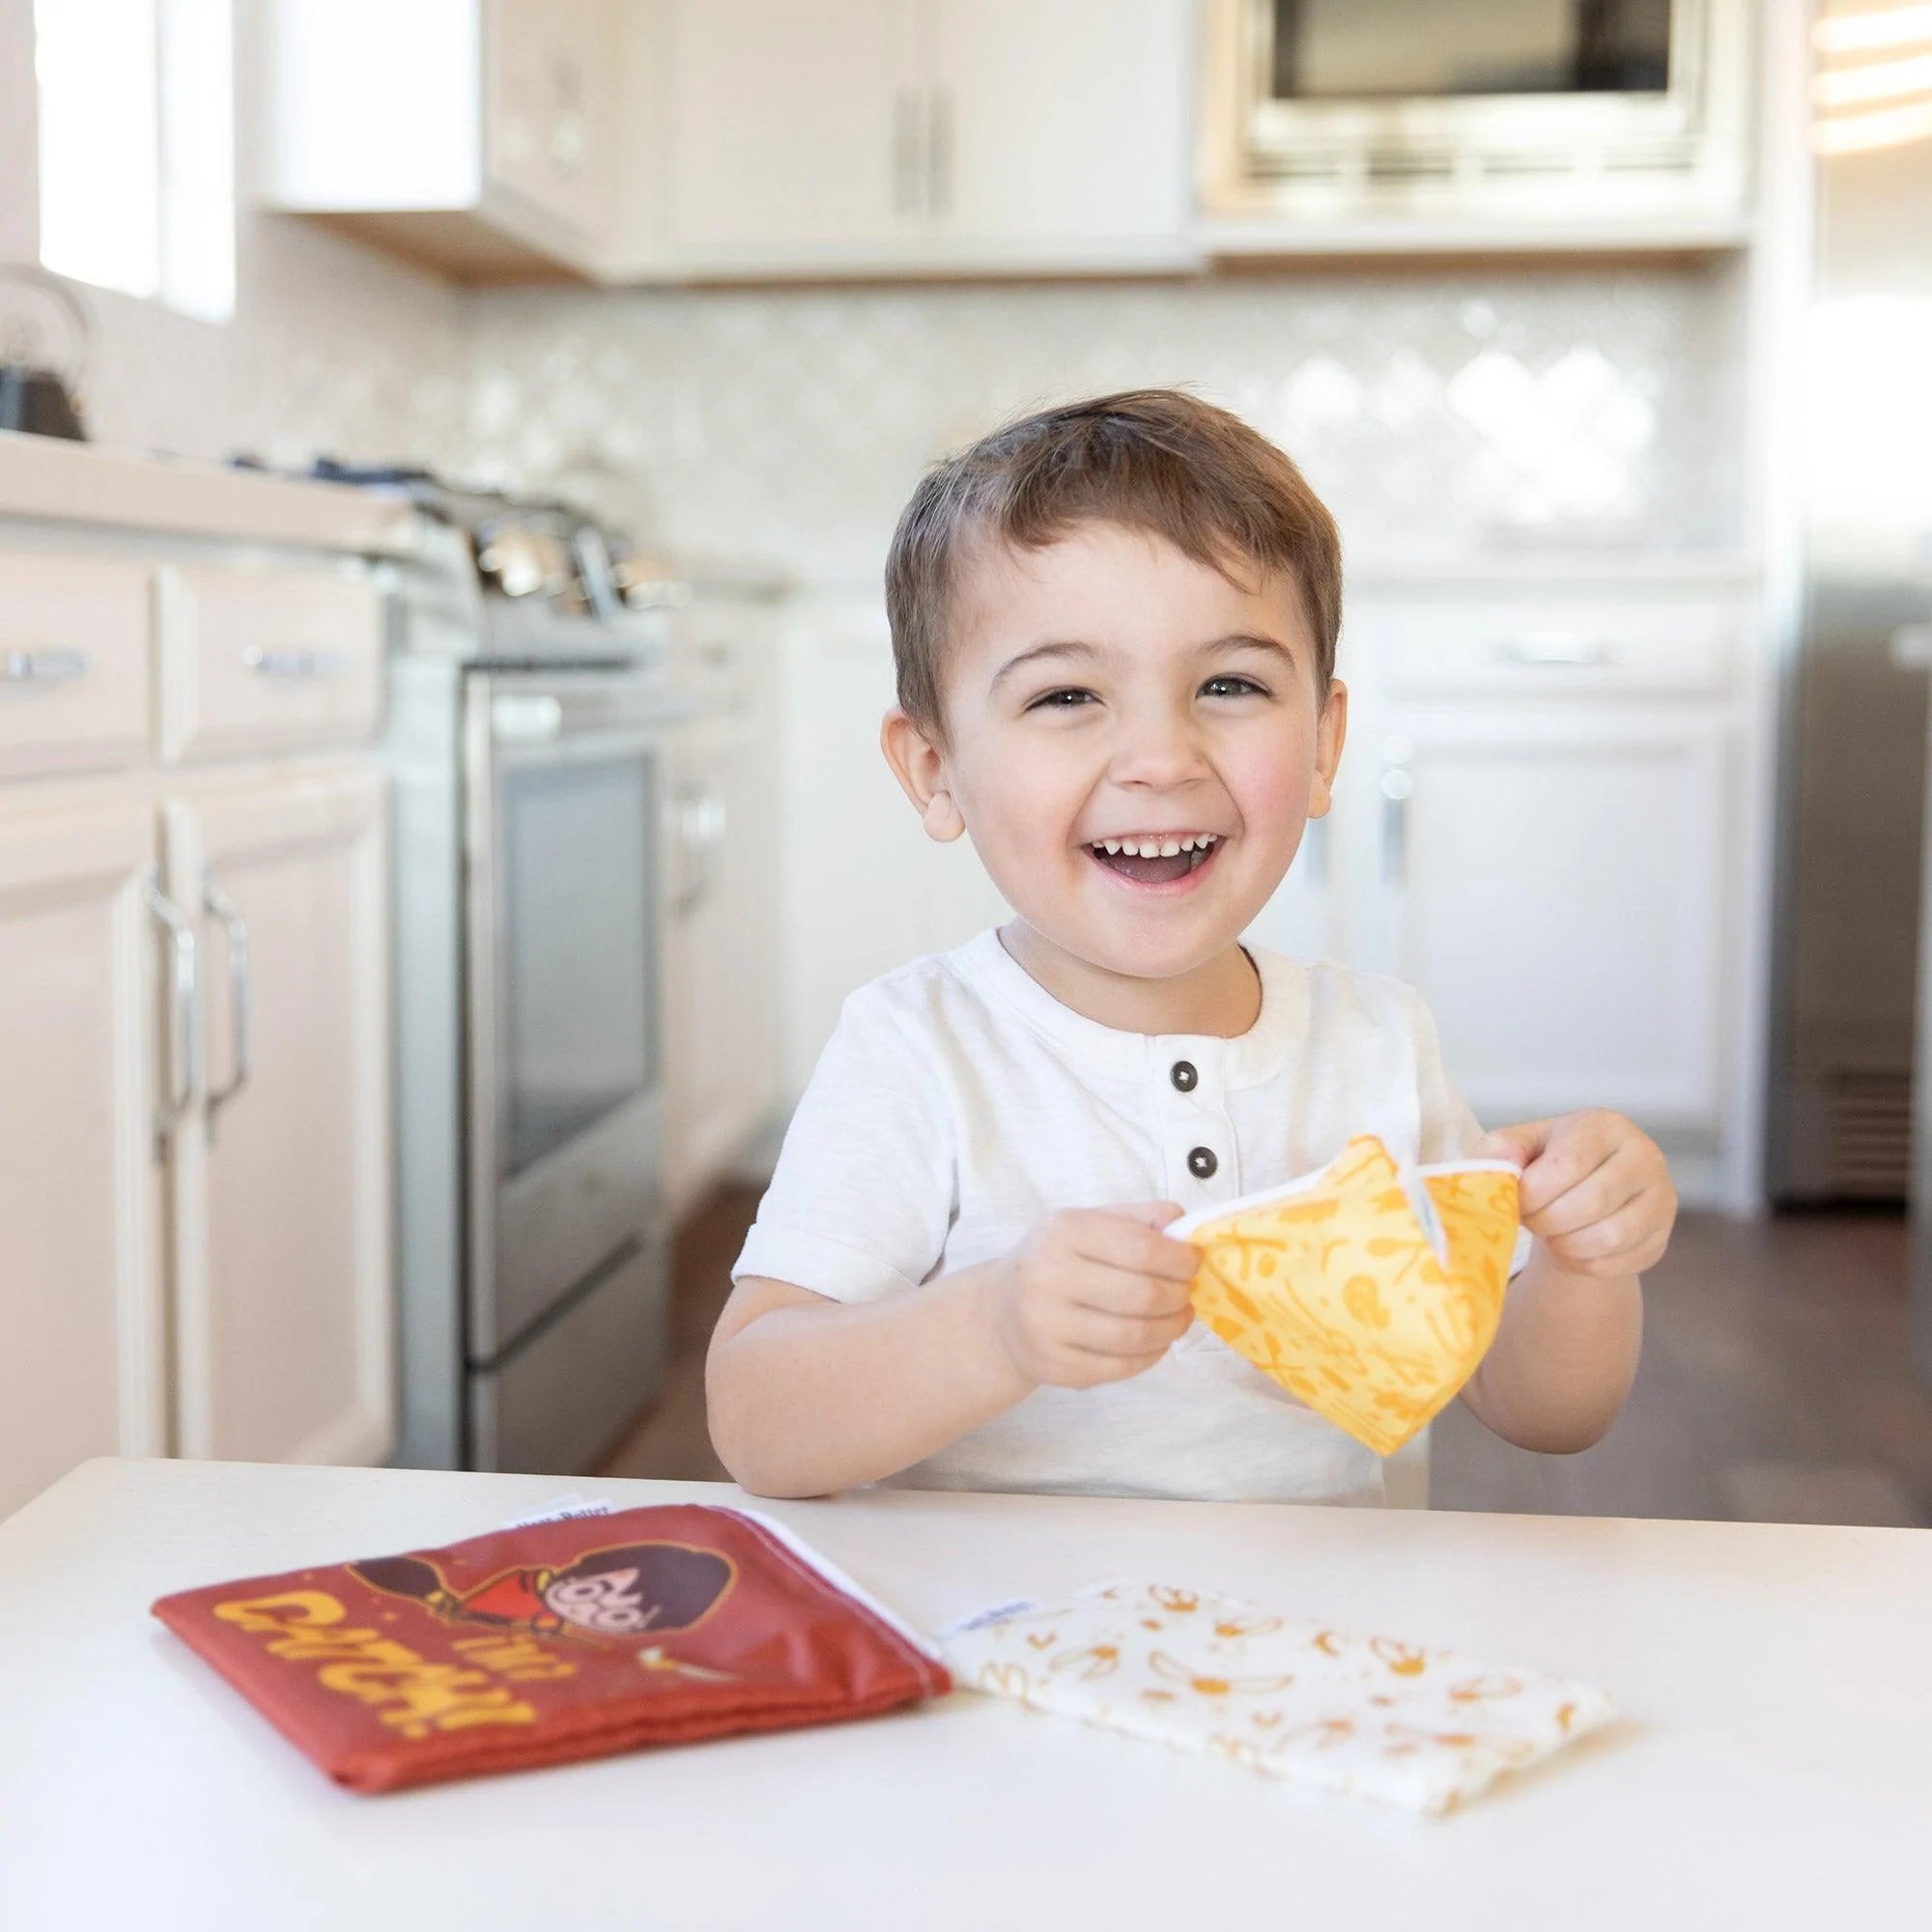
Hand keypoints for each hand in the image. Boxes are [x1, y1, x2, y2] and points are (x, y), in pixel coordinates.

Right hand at [989, 1203, 1198, 1388]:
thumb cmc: (1057, 1260)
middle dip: (1179, 1295)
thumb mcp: (1089, 1224)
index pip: (1141, 1247)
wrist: (1001, 1313)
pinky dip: (1151, 1355)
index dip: (1180, 1259)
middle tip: (1186, 1293)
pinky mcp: (1054, 1366)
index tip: (1193, 1263)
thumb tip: (1187, 1226)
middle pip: (1142, 1295)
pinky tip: (1155, 1341)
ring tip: (1178, 1318)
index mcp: (1063, 1232)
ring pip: (1135, 1336)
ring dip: (1171, 1328)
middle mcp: (1049, 1277)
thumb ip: (1139, 1218)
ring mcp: (1048, 1327)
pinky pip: (1121, 1367)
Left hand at [1476, 1109, 1675, 1277]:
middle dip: (1547, 1220)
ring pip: (1610, 1237)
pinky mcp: (1662, 1237)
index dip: (1533, 1192)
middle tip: (1531, 1220)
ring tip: (1551, 1234)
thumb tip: (1490, 1168)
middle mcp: (1643, 1156)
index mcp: (1605, 1126)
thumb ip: (1500, 1150)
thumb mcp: (1522, 1145)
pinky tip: (1572, 1248)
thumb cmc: (1551, 1164)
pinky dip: (1584, 1263)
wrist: (1587, 1194)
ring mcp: (1660, 1198)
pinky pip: (1620, 1262)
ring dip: (1566, 1245)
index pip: (1567, 1164)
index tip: (1517, 1200)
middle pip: (1592, 1201)